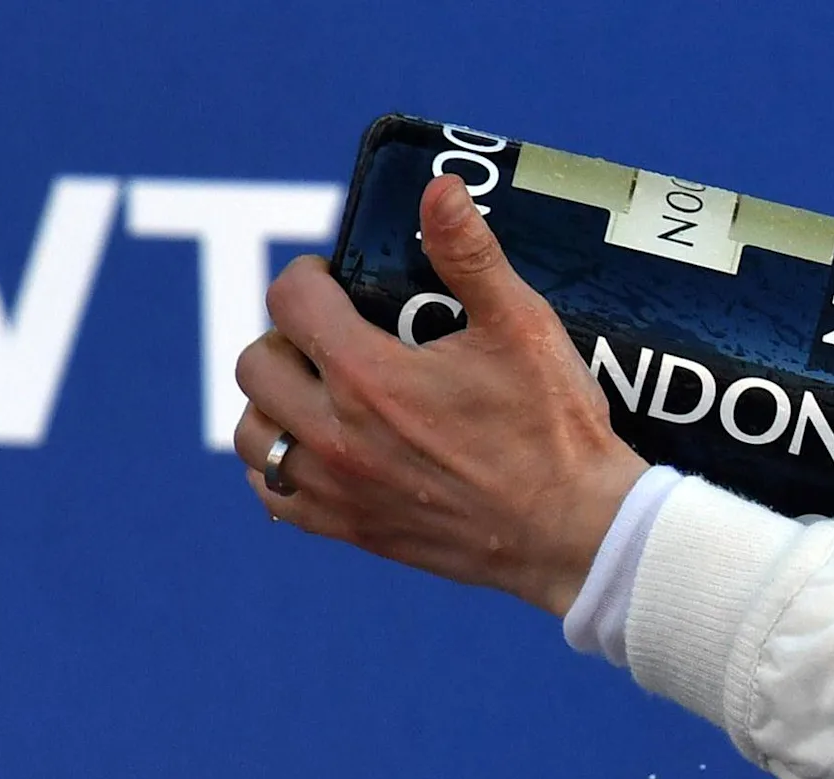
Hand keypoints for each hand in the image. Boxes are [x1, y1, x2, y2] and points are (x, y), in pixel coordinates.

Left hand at [232, 173, 644, 614]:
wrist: (580, 533)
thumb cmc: (558, 430)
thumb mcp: (523, 330)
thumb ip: (471, 256)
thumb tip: (440, 189)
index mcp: (368, 375)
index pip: (289, 300)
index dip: (309, 277)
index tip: (337, 281)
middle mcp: (337, 433)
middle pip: (254, 364)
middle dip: (286, 338)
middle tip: (332, 338)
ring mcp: (340, 488)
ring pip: (253, 433)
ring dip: (274, 404)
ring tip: (319, 394)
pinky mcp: (354, 529)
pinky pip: (275, 495)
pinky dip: (280, 468)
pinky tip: (319, 452)